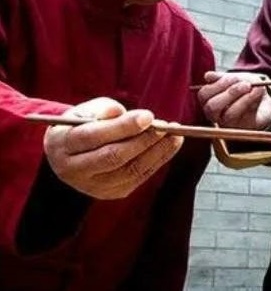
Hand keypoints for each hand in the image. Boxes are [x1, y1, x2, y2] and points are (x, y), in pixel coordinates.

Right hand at [43, 97, 182, 199]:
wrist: (73, 151)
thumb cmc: (84, 124)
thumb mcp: (87, 110)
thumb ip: (103, 109)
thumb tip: (120, 112)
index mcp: (62, 144)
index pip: (93, 136)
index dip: (123, 126)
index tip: (148, 116)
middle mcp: (73, 169)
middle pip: (112, 157)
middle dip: (143, 140)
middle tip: (166, 126)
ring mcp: (91, 185)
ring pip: (129, 170)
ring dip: (157, 152)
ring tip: (175, 135)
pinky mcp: (110, 193)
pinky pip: (138, 178)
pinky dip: (158, 160)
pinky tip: (171, 145)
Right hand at [197, 71, 270, 130]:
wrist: (262, 101)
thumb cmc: (244, 89)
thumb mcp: (235, 79)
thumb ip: (222, 77)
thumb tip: (208, 76)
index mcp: (208, 100)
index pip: (204, 94)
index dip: (218, 85)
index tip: (234, 77)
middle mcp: (214, 115)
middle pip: (212, 107)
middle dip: (230, 93)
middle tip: (246, 84)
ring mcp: (228, 123)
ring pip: (229, 115)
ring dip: (243, 99)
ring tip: (254, 88)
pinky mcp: (244, 128)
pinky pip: (246, 119)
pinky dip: (253, 103)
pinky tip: (259, 92)